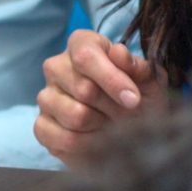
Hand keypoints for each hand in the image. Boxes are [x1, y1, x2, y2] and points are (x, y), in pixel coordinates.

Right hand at [34, 29, 165, 164]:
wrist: (134, 137)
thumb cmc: (140, 101)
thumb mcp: (149, 83)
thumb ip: (137, 67)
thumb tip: (119, 53)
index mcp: (82, 45)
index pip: (85, 55)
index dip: (111, 78)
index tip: (133, 99)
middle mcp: (57, 67)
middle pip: (82, 88)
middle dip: (112, 107)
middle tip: (126, 114)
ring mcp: (46, 97)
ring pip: (74, 115)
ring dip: (101, 126)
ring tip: (110, 125)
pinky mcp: (41, 126)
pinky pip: (63, 138)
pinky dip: (88, 144)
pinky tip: (97, 139)